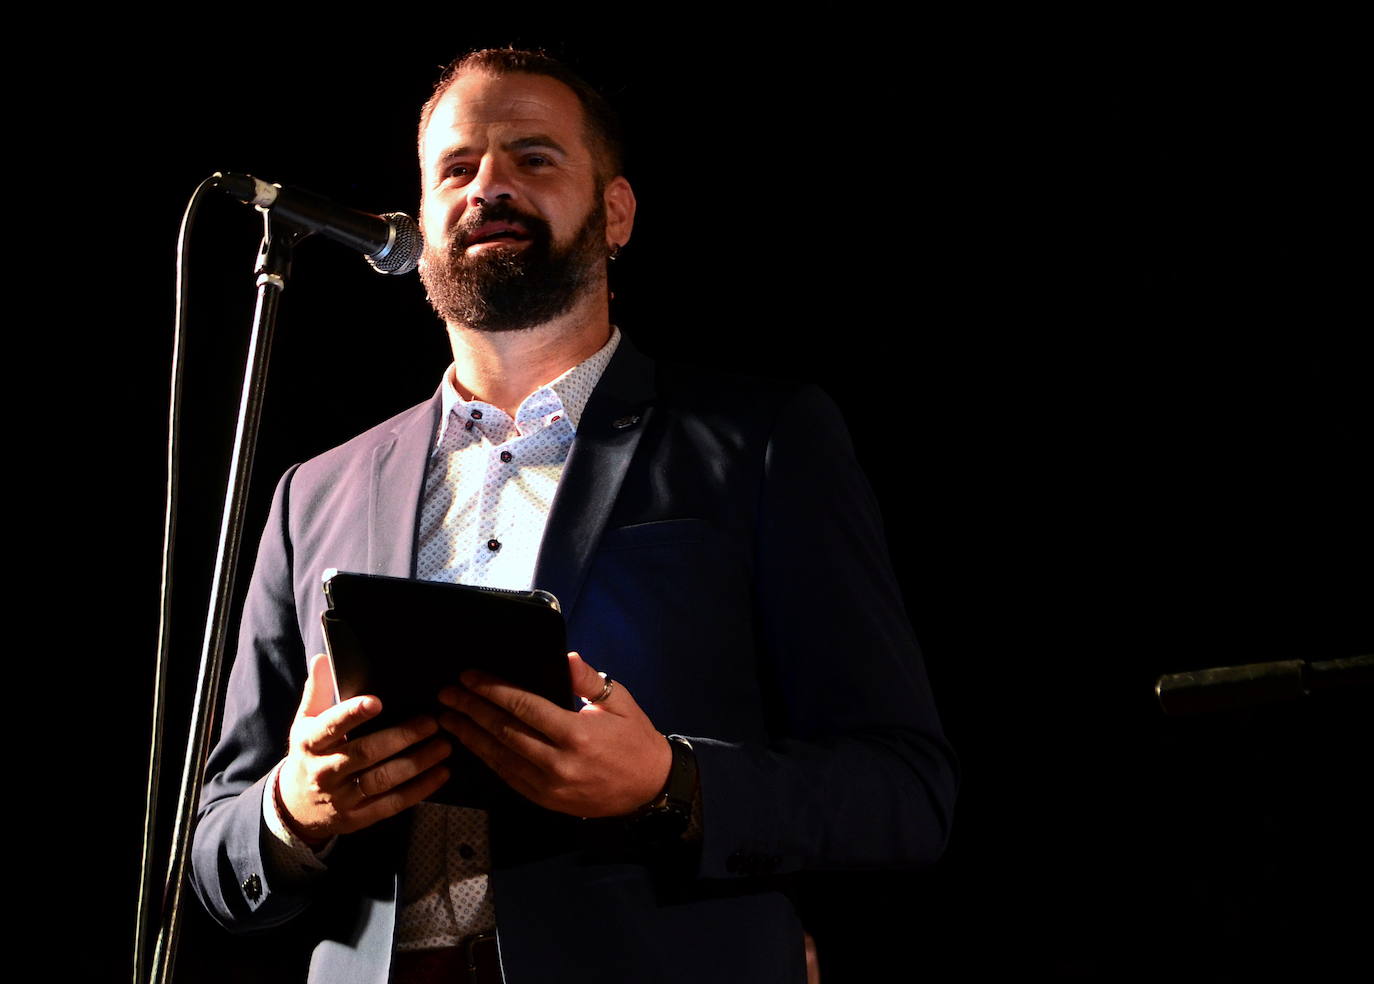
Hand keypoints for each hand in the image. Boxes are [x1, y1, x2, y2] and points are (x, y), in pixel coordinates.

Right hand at [277, 653, 451, 844]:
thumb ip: (317, 690)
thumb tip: (324, 658)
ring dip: (416, 763)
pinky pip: (391, 804)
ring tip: (444, 746)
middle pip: (364, 753)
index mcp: (310, 743)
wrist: (295, 807)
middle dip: (400, 738)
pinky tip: (441, 774)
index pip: (331, 727)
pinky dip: (419, 790)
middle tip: (431, 722)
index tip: (377, 701)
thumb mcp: (305, 722)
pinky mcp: (357, 818)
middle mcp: (324, 771)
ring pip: (382, 780)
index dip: (352, 714)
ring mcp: (341, 798)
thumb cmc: (309, 754)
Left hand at [438, 652, 671, 817]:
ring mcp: (549, 786)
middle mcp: (558, 762)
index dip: (492, 690)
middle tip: (447, 695)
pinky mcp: (545, 801)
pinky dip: (487, 759)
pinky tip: (473, 745)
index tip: (470, 677)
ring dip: (470, 736)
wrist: (650, 789)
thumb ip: (587, 680)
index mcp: (576, 733)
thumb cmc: (635, 740)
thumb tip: (564, 657)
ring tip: (448, 719)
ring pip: (499, 757)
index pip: (523, 707)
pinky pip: (509, 777)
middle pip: (503, 731)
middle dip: (470, 710)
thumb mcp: (619, 702)